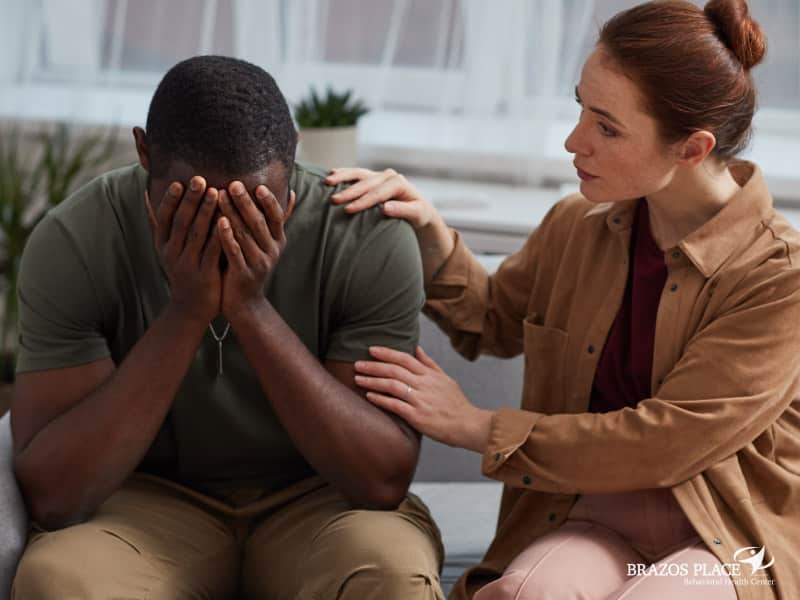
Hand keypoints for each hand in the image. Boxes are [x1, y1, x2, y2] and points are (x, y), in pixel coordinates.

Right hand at [145, 176, 222, 323]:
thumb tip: (147, 194)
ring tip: (217, 192)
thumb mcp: (167, 249)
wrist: (190, 308)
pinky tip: (229, 220)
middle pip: (181, 222)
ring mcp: (188, 264)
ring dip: (206, 211)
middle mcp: (172, 253)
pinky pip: (213, 250)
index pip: (164, 218)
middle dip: (191, 200)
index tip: (179, 182)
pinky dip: (220, 234)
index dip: (171, 200)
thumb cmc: (183, 270)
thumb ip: (160, 223)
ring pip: (197, 234)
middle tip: (200, 179)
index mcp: (162, 245)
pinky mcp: (205, 273)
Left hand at [217, 181, 295, 321]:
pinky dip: (227, 236)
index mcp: (278, 240)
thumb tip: (291, 192)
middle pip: (259, 223)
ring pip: (245, 235)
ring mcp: (259, 263)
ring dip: (232, 213)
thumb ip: (274, 219)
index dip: (269, 201)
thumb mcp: (266, 242)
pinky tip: (218, 221)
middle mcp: (272, 251)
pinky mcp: (244, 274)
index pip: (277, 217)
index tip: (258, 185)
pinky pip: (235, 251)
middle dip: (246, 202)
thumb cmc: (251, 263)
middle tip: (233, 184)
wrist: (244, 302)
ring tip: (220, 195)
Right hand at [326, 168, 440, 230]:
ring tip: (328, 181)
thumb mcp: (417, 214)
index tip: (348, 210)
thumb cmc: (419, 214)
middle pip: (365, 183)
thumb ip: (403, 211)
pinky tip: (332, 173)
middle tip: (334, 200)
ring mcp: (380, 175)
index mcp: (399, 182)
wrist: (420, 209)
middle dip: (349, 192)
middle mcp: (389, 175)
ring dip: (342, 177)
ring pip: (359, 174)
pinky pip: (357, 174)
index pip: (377, 193)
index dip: (363, 202)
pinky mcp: (374, 178)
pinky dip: (345, 173)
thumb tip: (385, 208)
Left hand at [354, 346, 492, 451]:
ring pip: (392, 385)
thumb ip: (429, 364)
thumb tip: (417, 348)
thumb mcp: (446, 379)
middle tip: (357, 363)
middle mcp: (424, 384)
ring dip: (372, 380)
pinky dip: (380, 399)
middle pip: (394, 369)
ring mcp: (420, 400)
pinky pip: (395, 405)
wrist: (468, 425)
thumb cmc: (456, 403)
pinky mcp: (417, 416)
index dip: (387, 352)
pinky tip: (369, 396)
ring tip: (358, 378)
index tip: (371, 349)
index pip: (405, 358)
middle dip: (373, 365)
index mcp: (430, 375)